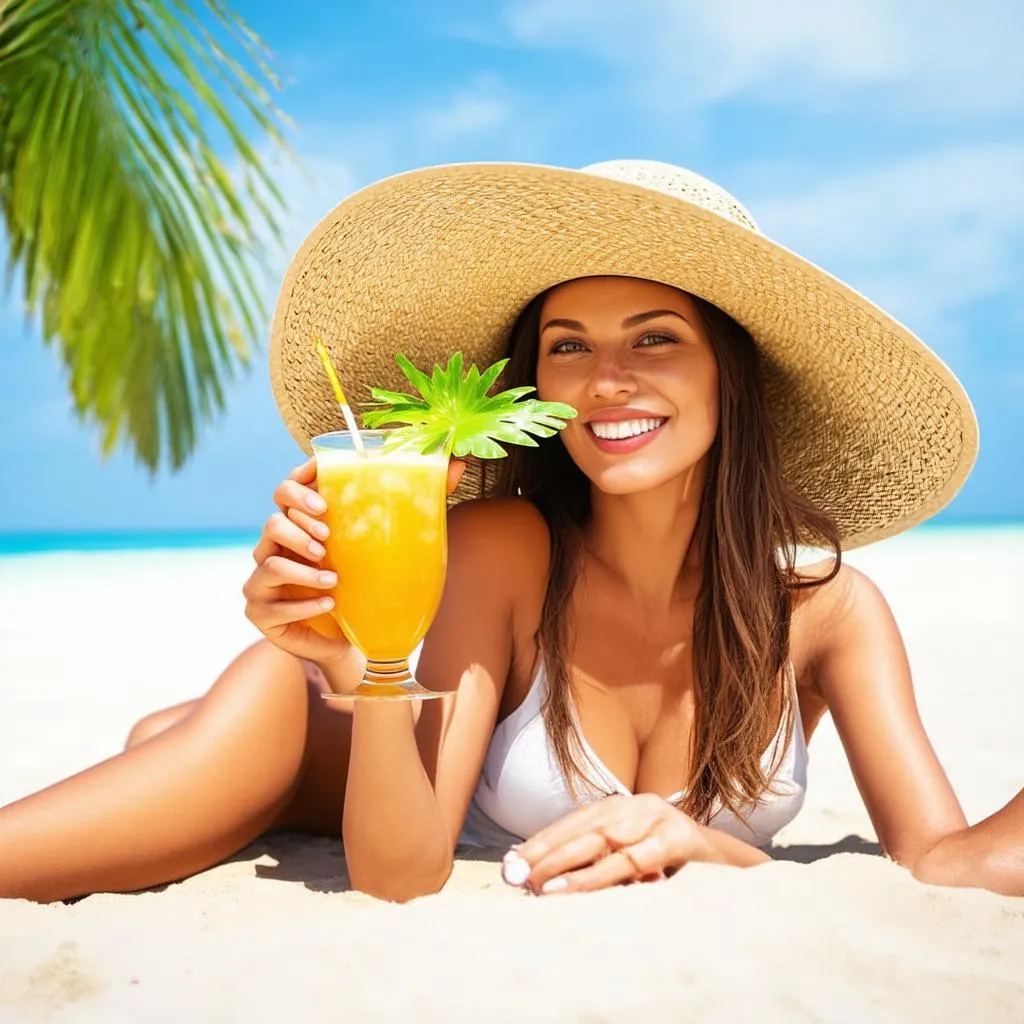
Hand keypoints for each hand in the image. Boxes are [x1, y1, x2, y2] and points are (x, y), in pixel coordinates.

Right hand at [243, 457, 466, 668]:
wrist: (358, 640)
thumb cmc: (370, 584)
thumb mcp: (393, 542)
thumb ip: (421, 501)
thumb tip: (459, 464)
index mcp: (301, 524)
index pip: (286, 490)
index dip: (299, 482)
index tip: (322, 486)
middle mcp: (276, 547)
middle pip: (273, 517)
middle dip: (300, 522)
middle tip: (328, 534)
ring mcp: (263, 579)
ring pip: (268, 558)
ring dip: (302, 566)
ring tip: (333, 577)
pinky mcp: (261, 612)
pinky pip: (271, 603)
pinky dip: (303, 603)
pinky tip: (329, 604)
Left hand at [502, 794, 720, 894]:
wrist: (734, 867)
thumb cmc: (677, 866)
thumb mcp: (636, 858)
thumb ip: (602, 861)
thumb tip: (549, 880)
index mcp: (624, 806)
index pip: (574, 821)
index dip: (543, 840)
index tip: (513, 861)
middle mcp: (638, 805)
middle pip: (582, 828)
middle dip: (547, 852)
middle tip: (517, 875)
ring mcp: (658, 819)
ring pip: (603, 842)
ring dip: (568, 865)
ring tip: (540, 886)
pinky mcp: (677, 840)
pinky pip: (632, 861)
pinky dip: (601, 876)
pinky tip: (578, 888)